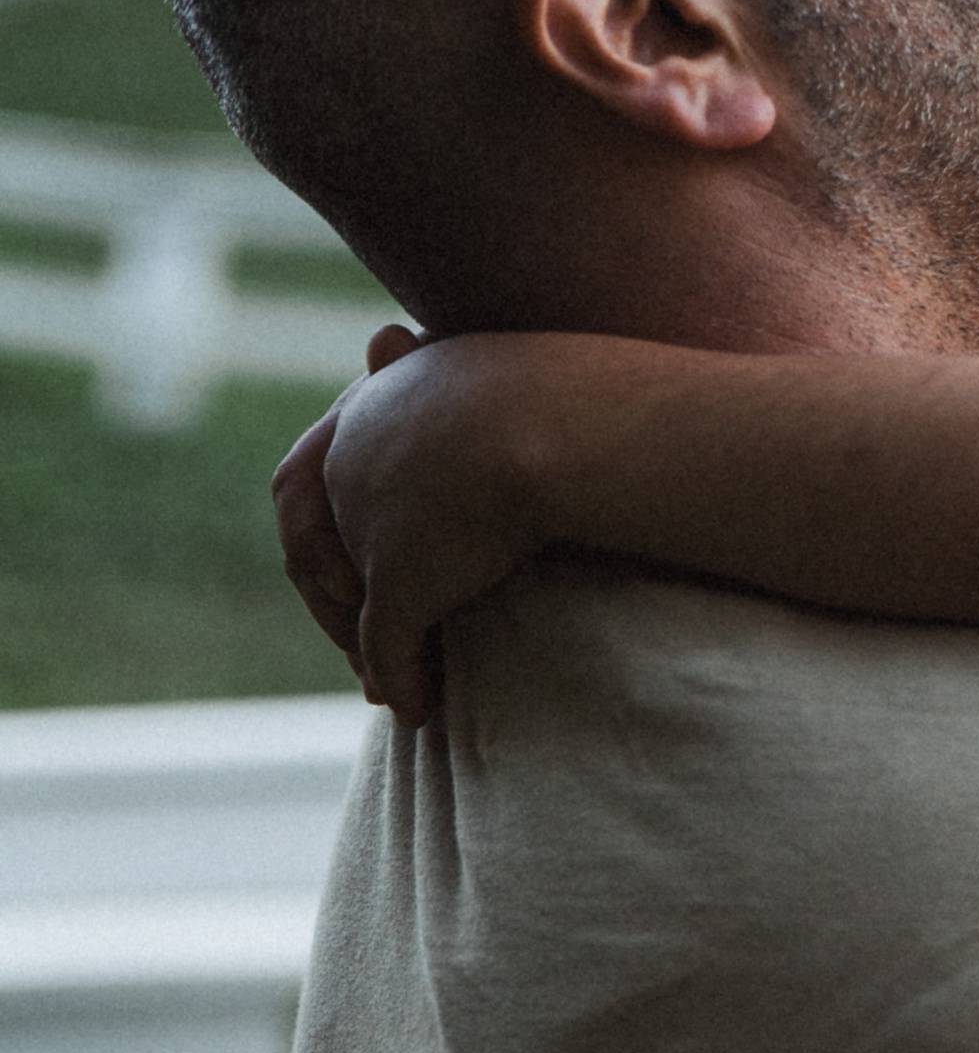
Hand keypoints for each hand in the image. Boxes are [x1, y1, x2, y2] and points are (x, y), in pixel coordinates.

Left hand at [272, 327, 553, 726]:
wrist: (583, 413)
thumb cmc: (574, 385)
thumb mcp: (502, 376)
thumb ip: (461, 395)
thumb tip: (396, 344)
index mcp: (381, 398)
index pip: (323, 472)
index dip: (340, 529)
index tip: (377, 572)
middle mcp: (361, 448)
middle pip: (320, 538)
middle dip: (339, 597)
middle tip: (372, 650)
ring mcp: (374, 515)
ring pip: (344, 590)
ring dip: (362, 644)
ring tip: (398, 684)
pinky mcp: (403, 573)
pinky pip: (385, 638)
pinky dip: (396, 678)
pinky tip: (420, 707)